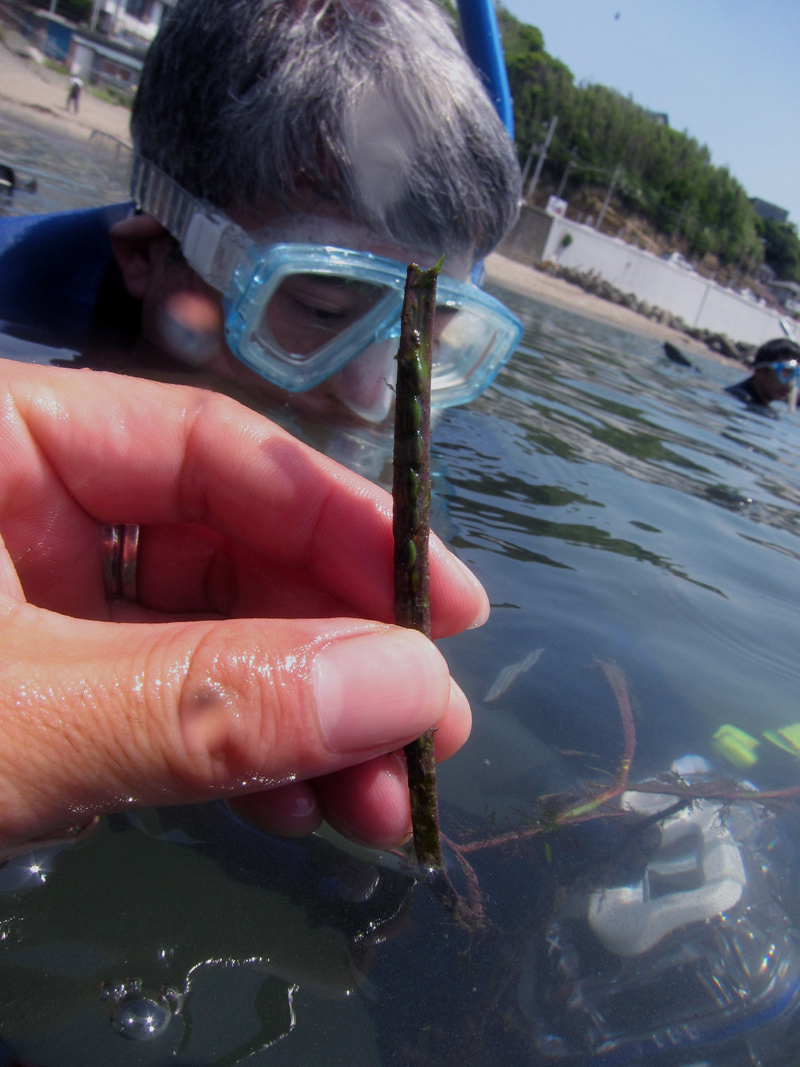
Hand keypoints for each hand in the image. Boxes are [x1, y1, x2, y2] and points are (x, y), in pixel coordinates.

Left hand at [0, 360, 485, 852]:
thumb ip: (209, 698)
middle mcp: (30, 506)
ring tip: (378, 801)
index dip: (342, 522)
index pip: (211, 448)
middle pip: (225, 552)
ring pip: (205, 640)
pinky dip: (230, 756)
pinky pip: (159, 705)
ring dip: (300, 724)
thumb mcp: (28, 717)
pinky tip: (292, 806)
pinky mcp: (42, 693)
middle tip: (431, 731)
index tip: (449, 607)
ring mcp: (35, 605)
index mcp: (8, 440)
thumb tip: (414, 684)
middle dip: (335, 652)